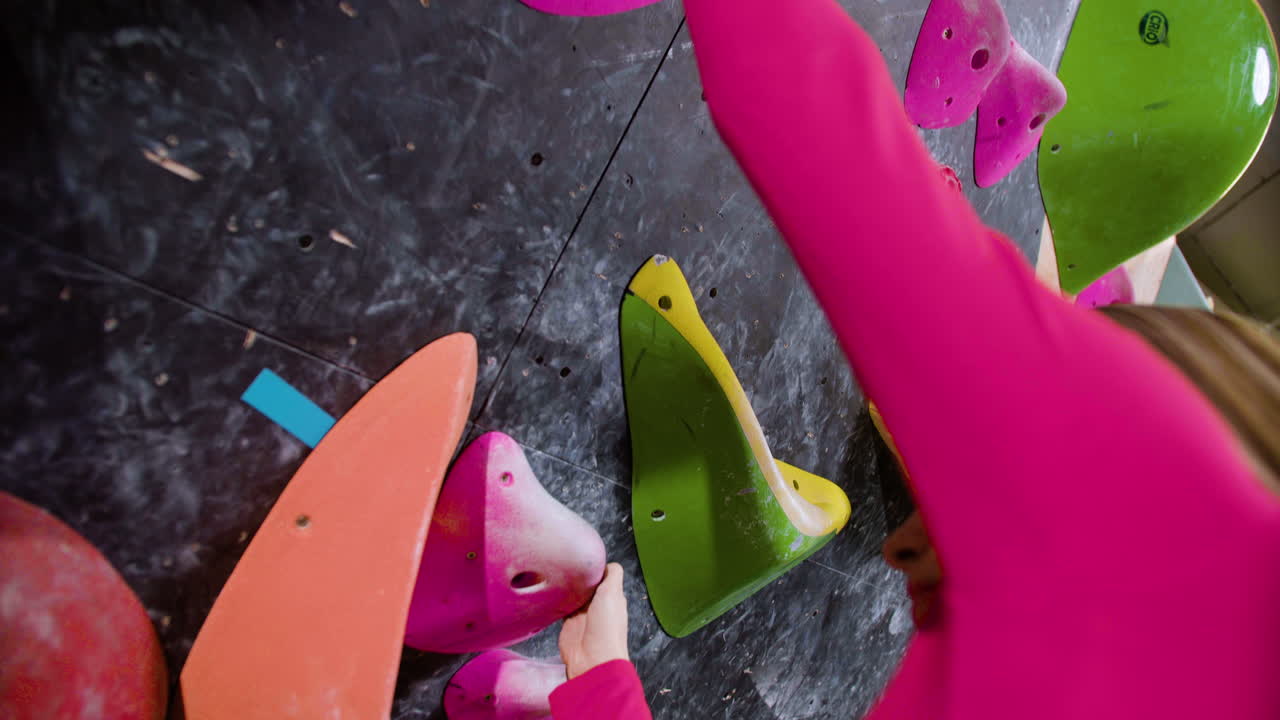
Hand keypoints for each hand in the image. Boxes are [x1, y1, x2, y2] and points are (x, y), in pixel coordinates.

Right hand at [558, 562, 629, 678]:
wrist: (592, 660)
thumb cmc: (607, 629)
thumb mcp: (613, 594)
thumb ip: (612, 576)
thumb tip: (608, 563)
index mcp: (612, 597)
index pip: (603, 576)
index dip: (594, 567)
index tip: (582, 556)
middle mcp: (597, 604)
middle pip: (586, 583)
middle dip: (578, 575)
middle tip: (566, 562)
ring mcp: (582, 613)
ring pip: (573, 594)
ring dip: (566, 587)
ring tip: (557, 573)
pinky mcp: (568, 622)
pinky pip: (561, 607)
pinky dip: (557, 600)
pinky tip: (552, 590)